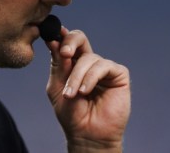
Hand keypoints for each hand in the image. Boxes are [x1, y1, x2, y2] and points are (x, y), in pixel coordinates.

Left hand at [45, 27, 130, 151]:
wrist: (87, 134)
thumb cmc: (71, 113)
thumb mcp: (57, 87)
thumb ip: (57, 64)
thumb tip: (53, 40)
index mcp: (71, 63)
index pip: (66, 42)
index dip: (59, 36)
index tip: (51, 35)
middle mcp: (88, 62)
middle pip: (80, 38)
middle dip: (70, 42)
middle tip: (65, 53)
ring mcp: (103, 68)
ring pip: (89, 58)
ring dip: (77, 76)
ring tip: (72, 94)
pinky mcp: (118, 74)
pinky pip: (104, 66)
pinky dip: (91, 77)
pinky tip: (85, 91)